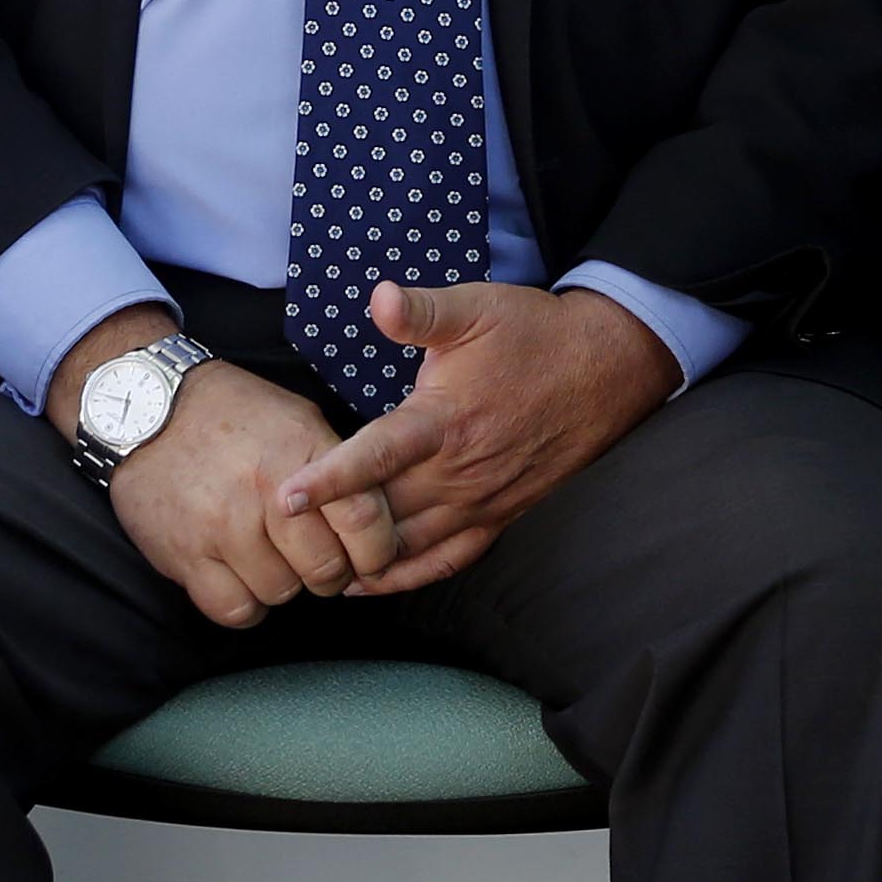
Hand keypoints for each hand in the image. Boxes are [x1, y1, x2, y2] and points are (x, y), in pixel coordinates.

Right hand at [52, 317, 398, 628]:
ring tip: (268, 555)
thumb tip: (375, 521)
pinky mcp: (185, 556)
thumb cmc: (232, 412)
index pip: (365, 521)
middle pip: (325, 570)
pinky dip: (244, 603)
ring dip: (281, 583)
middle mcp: (266, 493)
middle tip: (313, 557)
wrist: (146, 406)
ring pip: (280, 593)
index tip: (368, 557)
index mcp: (303, 454)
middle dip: (328, 572)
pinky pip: (234, 610)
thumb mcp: (297, 419)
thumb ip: (336, 468)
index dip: (377, 552)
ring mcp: (223, 528)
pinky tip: (240, 577)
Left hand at [279, 281, 674, 598]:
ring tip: (310, 566)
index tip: (285, 497)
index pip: (376, 457)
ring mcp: (480, 502)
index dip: (328, 479)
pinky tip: (372, 583)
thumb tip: (378, 298)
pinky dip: (406, 578)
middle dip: (330, 528)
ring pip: (409, 546)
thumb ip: (423, 310)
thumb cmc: (535, 334)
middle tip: (276, 541)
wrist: (605, 369)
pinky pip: (447, 561)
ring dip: (361, 558)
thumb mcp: (477, 307)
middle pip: (383, 513)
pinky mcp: (498, 517)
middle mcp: (458, 473)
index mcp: (445, 421)